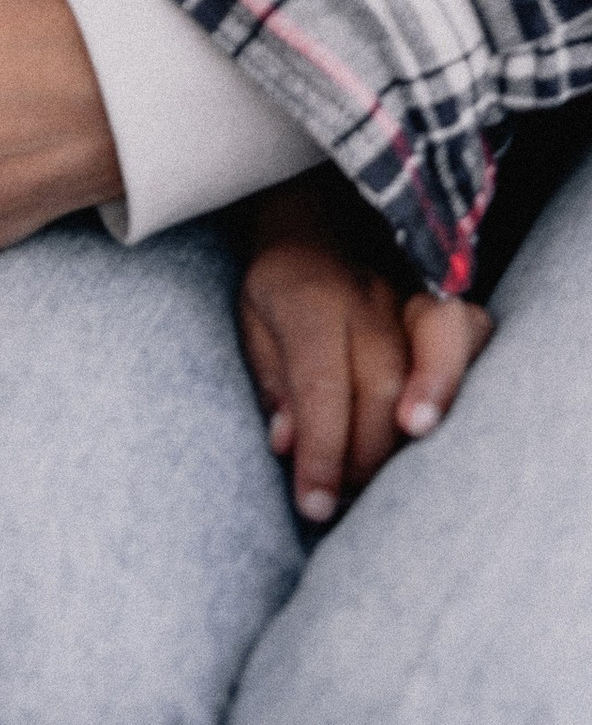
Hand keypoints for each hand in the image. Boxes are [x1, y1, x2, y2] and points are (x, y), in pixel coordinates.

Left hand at [236, 175, 492, 523]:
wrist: (314, 220)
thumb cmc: (280, 288)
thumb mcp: (252, 324)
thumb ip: (272, 383)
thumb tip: (288, 445)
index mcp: (307, 298)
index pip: (320, 383)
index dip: (321, 451)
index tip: (314, 504)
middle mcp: (366, 293)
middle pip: (381, 385)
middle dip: (366, 457)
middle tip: (344, 497)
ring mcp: (411, 293)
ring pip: (433, 364)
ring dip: (414, 434)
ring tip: (387, 480)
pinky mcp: (446, 300)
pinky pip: (471, 336)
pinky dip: (459, 382)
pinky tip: (432, 424)